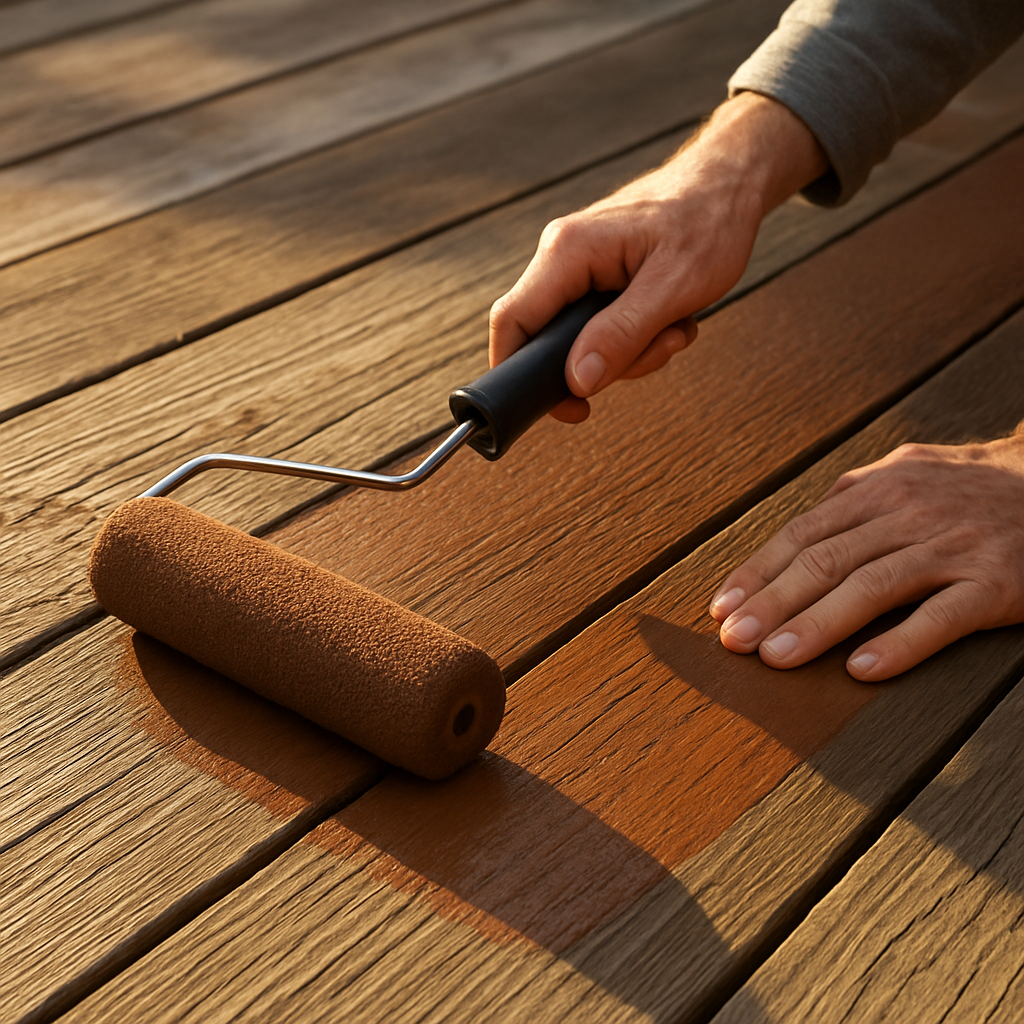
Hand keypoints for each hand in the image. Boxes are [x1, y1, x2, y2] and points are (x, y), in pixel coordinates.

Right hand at [488, 92, 827, 421]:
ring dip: (633, 349)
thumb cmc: (710, 221)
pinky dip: (639, 335)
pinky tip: (671, 316)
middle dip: (607, 361)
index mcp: (567, 251)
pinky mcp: (596, 275)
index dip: (519, 373)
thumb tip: (576, 381)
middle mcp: (562, 255)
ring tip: (675, 325)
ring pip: (582, 340)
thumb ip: (621, 335)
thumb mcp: (674, 286)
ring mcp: (578, 266)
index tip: (562, 408)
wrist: (730, 182)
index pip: (513, 321)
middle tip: (660, 347)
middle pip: (551, 340)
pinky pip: (601, 326)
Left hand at [710, 435, 1023, 679]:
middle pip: (825, 561)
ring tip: (777, 658)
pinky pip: (941, 616)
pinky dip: (899, 643)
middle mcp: (909, 513)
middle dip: (772, 603)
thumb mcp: (909, 474)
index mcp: (880, 490)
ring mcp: (953, 546)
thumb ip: (853, 499)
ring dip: (818, 624)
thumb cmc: (973, 488)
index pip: (802, 534)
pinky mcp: (996, 582)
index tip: (722, 608)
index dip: (758, 572)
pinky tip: (862, 668)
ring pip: (872, 586)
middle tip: (734, 640)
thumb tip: (798, 532)